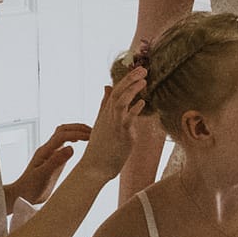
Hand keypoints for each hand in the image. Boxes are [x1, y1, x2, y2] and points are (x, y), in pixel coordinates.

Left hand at [8, 123, 89, 205]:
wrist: (22, 195)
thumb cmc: (30, 187)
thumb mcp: (43, 175)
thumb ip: (56, 161)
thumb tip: (71, 147)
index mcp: (45, 151)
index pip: (63, 135)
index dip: (78, 134)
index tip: (92, 138)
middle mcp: (48, 149)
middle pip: (63, 130)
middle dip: (79, 128)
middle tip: (94, 133)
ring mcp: (51, 153)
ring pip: (64, 135)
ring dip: (77, 131)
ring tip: (91, 135)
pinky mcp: (55, 159)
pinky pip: (65, 144)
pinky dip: (75, 140)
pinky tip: (82, 145)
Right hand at [75, 66, 149, 181]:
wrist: (94, 168)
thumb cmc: (101, 147)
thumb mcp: (101, 122)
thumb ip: (104, 105)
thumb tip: (106, 86)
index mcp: (105, 113)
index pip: (114, 91)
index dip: (125, 80)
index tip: (137, 70)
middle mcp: (108, 117)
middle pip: (117, 92)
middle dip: (130, 79)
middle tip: (143, 68)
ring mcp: (113, 125)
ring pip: (120, 102)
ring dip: (132, 90)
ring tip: (144, 80)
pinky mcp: (120, 134)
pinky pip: (127, 119)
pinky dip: (134, 109)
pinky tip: (142, 102)